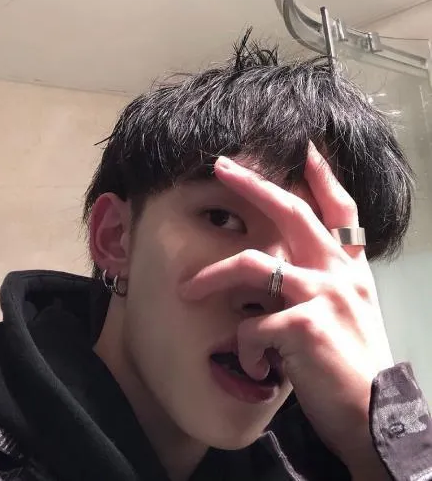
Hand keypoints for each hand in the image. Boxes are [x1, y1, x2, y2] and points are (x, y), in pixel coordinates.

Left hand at [182, 143, 392, 476]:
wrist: (376, 413)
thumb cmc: (351, 361)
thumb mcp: (345, 311)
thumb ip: (319, 282)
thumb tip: (277, 267)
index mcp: (349, 268)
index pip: (341, 210)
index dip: (324, 177)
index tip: (306, 149)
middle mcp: (338, 273)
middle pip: (293, 214)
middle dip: (254, 186)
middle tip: (222, 166)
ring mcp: (323, 296)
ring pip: (253, 265)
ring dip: (213, 277)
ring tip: (187, 290)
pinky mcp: (306, 327)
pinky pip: (251, 325)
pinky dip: (242, 345)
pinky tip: (251, 363)